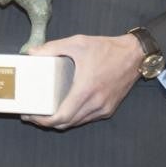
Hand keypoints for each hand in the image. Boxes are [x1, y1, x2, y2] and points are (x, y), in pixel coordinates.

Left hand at [23, 33, 141, 129]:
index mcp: (85, 90)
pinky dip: (74, 118)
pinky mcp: (109, 108)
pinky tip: (65, 108)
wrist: (134, 54)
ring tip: (46, 112)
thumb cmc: (106, 49)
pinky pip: (87, 118)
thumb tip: (32, 52)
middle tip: (33, 114)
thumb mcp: (77, 43)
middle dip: (47, 122)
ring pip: (77, 123)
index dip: (44, 121)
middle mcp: (96, 103)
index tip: (31, 116)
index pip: (62, 116)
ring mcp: (104, 108)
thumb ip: (52, 47)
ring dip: (61, 121)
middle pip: (67, 123)